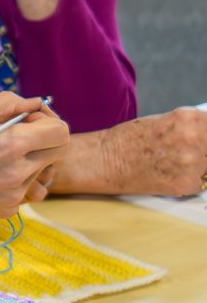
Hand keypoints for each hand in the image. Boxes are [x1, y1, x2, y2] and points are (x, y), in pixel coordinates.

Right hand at [0, 92, 69, 224]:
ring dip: (29, 159)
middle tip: (15, 135)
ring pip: (42, 170)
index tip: (27, 120)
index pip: (61, 132)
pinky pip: (26, 190)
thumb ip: (7, 105)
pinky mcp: (8, 209)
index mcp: (12, 145)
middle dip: (43, 138)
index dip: (47, 120)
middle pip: (58, 151)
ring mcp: (15, 195)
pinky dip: (16, 179)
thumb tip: (33, 103)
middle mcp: (20, 173)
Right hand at [69, 108, 206, 196]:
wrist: (105, 161)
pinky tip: (172, 173)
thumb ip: (192, 127)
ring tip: (177, 162)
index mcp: (187, 118)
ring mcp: (191, 163)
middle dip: (204, 150)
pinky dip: (192, 180)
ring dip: (201, 165)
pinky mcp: (186, 184)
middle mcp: (193, 139)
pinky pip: (202, 182)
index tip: (204, 138)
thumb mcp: (164, 121)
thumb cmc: (128, 139)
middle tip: (185, 152)